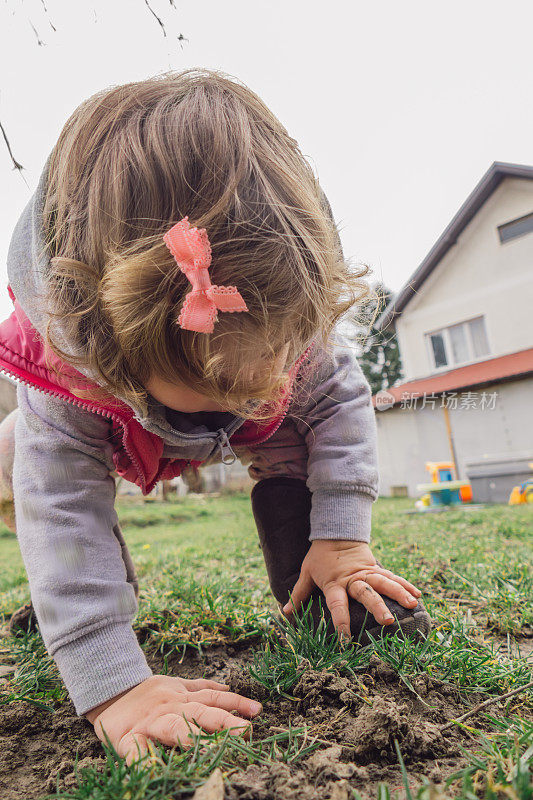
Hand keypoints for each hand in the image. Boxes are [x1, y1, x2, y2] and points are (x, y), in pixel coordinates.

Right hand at [84, 674, 261, 764]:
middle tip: (244, 731)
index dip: (236, 704)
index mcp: (183, 698)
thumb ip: (202, 688)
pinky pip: (136, 751)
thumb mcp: (176, 685)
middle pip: (200, 713)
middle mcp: (170, 708)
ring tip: (206, 745)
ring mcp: (150, 723)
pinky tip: (153, 768)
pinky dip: (143, 760)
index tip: (258, 711)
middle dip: (223, 721)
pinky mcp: (128, 738)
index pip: (214, 699)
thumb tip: (229, 688)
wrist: (109, 692)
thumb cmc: (148, 693)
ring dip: (190, 736)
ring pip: (173, 727)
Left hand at [282, 540, 421, 637]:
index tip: (345, 638)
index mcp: (334, 582)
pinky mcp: (376, 568)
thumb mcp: (306, 572)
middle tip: (388, 621)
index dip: (340, 620)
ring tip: (412, 605)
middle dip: (378, 606)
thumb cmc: (319, 556)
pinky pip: (393, 576)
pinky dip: (405, 584)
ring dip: (399, 593)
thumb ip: (299, 594)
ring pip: (384, 583)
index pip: (337, 604)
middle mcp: (353, 579)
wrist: (336, 531)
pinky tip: (418, 595)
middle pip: (366, 593)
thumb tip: (285, 613)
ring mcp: (367, 572)